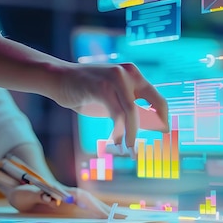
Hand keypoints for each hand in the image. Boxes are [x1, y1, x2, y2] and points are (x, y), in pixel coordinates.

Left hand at [5, 184, 111, 218]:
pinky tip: (105, 219)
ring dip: (104, 211)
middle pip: (90, 201)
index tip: (104, 213)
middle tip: (122, 218)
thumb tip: (53, 199)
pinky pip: (85, 209)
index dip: (93, 205)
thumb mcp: (26, 194)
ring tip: (119, 219)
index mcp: (59, 192)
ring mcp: (69, 200)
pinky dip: (97, 213)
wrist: (18, 187)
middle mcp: (67, 195)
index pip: (80, 198)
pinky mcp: (68, 205)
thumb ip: (38, 195)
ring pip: (90, 204)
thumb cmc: (22, 192)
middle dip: (105, 209)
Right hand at [53, 62, 168, 155]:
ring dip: (132, 133)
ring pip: (132, 111)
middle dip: (157, 125)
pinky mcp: (102, 86)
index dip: (163, 117)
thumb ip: (131, 110)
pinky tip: (116, 140)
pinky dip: (118, 130)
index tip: (164, 134)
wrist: (58, 79)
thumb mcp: (113, 101)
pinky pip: (116, 113)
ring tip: (129, 149)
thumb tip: (152, 128)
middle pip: (154, 102)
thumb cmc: (87, 92)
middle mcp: (129, 73)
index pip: (157, 98)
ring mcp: (116, 77)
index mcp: (135, 75)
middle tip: (157, 141)